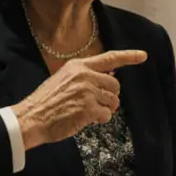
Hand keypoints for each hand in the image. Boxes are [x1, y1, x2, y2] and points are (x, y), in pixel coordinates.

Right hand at [11, 49, 147, 148]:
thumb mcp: (64, 79)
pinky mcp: (88, 108)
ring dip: (105, 109)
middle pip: (115, 84)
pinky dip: (100, 120)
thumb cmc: (47, 101)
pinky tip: (86, 120)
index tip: (143, 55)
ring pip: (113, 101)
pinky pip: (106, 115)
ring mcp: (87, 91)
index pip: (109, 58)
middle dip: (110, 96)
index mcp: (79, 65)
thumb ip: (86, 76)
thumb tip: (110, 77)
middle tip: (96, 104)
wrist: (32, 117)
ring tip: (87, 112)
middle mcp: (85, 75)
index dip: (128, 57)